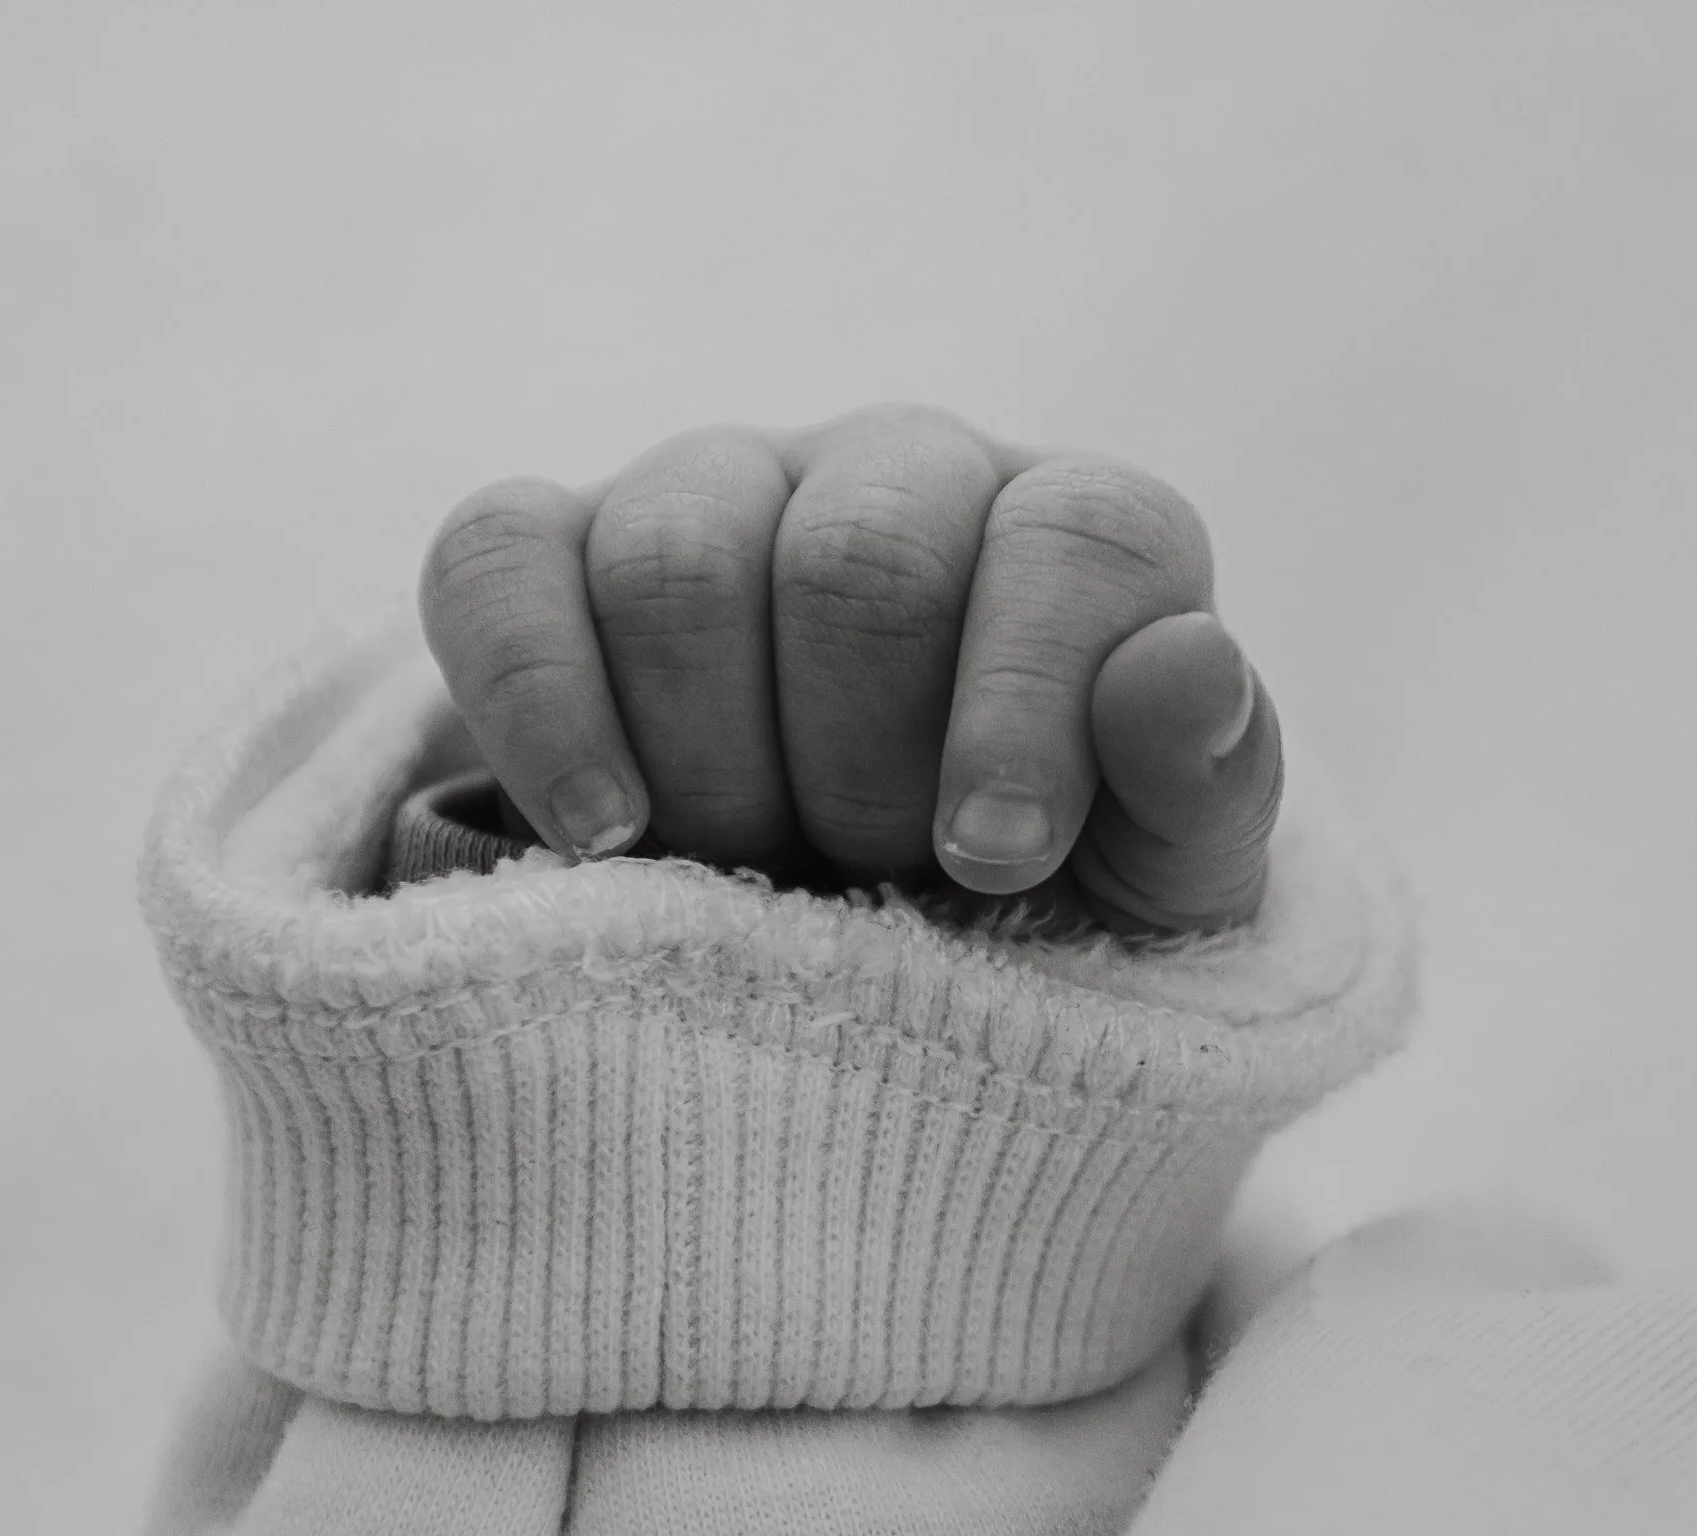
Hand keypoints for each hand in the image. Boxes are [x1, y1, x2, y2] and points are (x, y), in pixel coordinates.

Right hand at [418, 404, 1281, 931]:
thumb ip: (1199, 791)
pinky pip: (496, 561)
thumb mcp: (1152, 897)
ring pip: (680, 557)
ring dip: (711, 769)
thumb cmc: (1030, 910)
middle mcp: (897, 475)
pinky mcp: (554, 546)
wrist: (853, 944)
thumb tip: (1186, 666)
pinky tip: (602, 837)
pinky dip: (539, 705)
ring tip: (743, 877)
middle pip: (862, 558)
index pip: (1078, 539)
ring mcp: (716, 491)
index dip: (1028, 707)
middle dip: (856, 771)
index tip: (990, 863)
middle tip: (861, 883)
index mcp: (1071, 536)